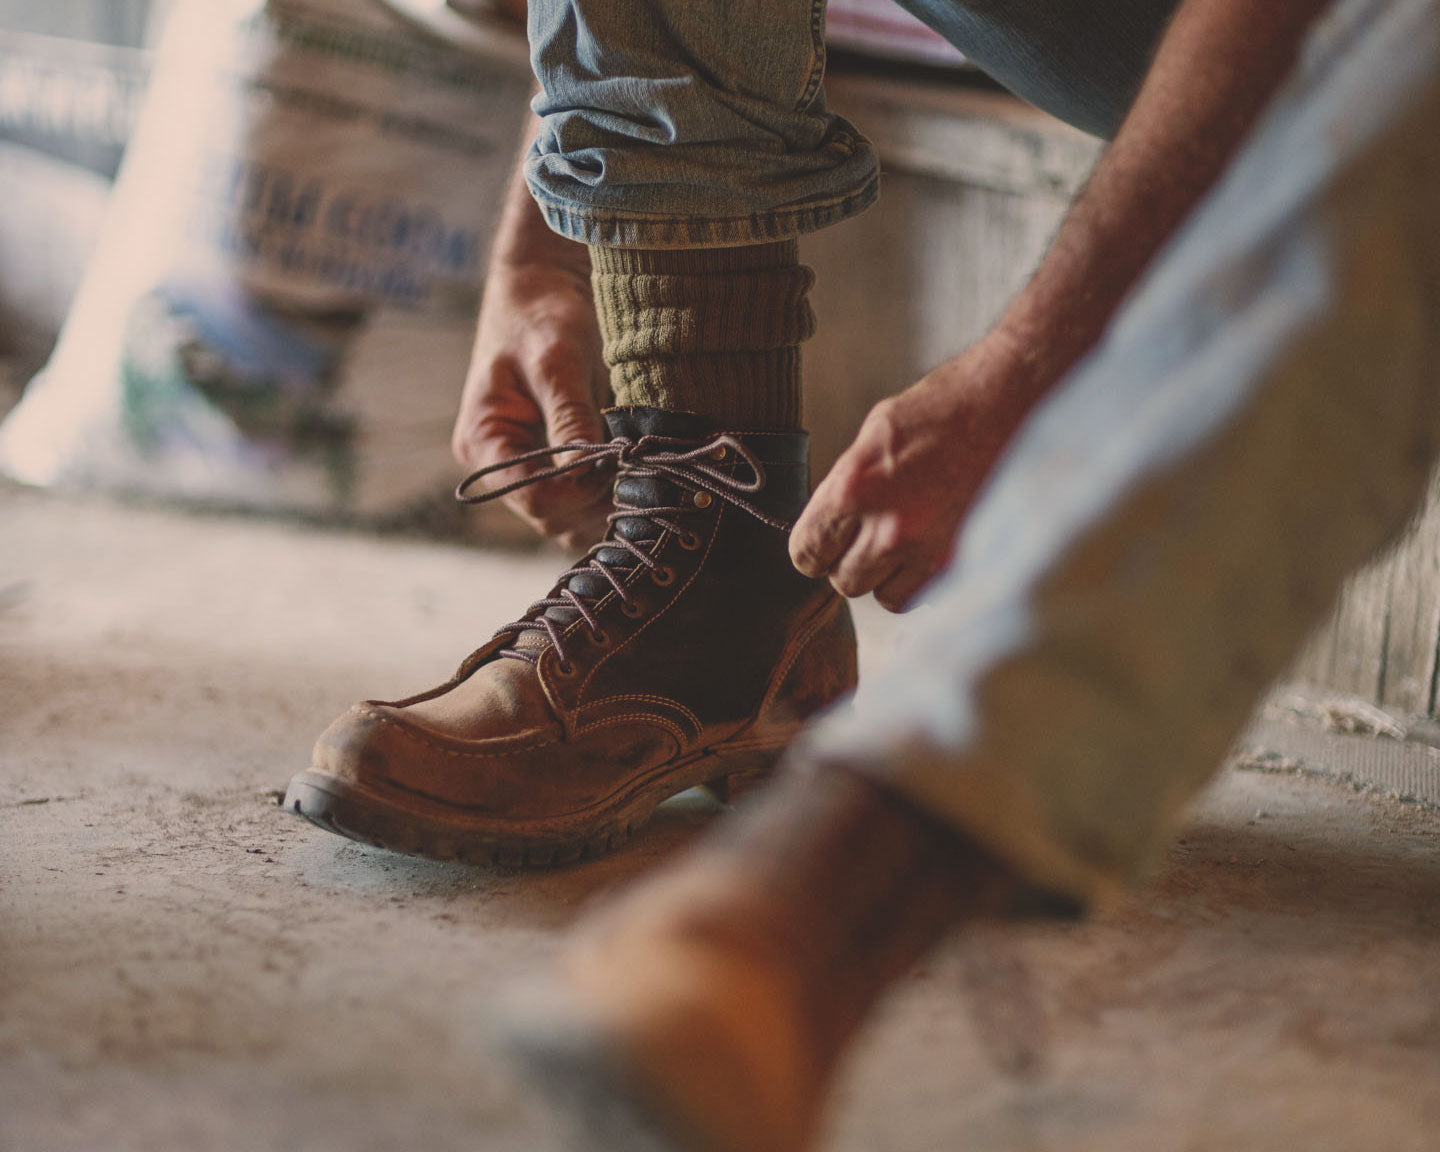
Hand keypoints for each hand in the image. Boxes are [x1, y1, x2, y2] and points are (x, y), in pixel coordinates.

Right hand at [452, 254, 612, 551]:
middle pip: (550, 517)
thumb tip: (589, 469)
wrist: (543, 287)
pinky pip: (582, 502)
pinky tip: (637, 474)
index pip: (530, 496)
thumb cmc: (541, 314)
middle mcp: (500, 465)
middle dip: (596, 502)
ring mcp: (528, 468)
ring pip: (569, 520)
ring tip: (643, 475)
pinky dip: (610, 496)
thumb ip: (570, 416)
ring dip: (607, 506)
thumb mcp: (556, 360)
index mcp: (483, 440)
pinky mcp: (555, 465)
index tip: (617, 464)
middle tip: (641, 473)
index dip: (577, 491)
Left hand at [791, 335, 1043, 611]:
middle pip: (844, 582)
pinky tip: (924, 549)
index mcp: (854, 488)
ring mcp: (929, 548)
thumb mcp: (872, 436)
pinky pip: (923, 594)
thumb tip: (829, 523)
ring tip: (897, 544)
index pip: (807, 552)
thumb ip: (845, 486)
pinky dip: (918, 580)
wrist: (1008, 402)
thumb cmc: (943, 408)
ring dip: (885, 577)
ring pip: (884, 597)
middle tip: (862, 538)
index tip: (820, 544)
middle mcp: (889, 526)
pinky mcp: (962, 558)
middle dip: (848, 562)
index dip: (811, 548)